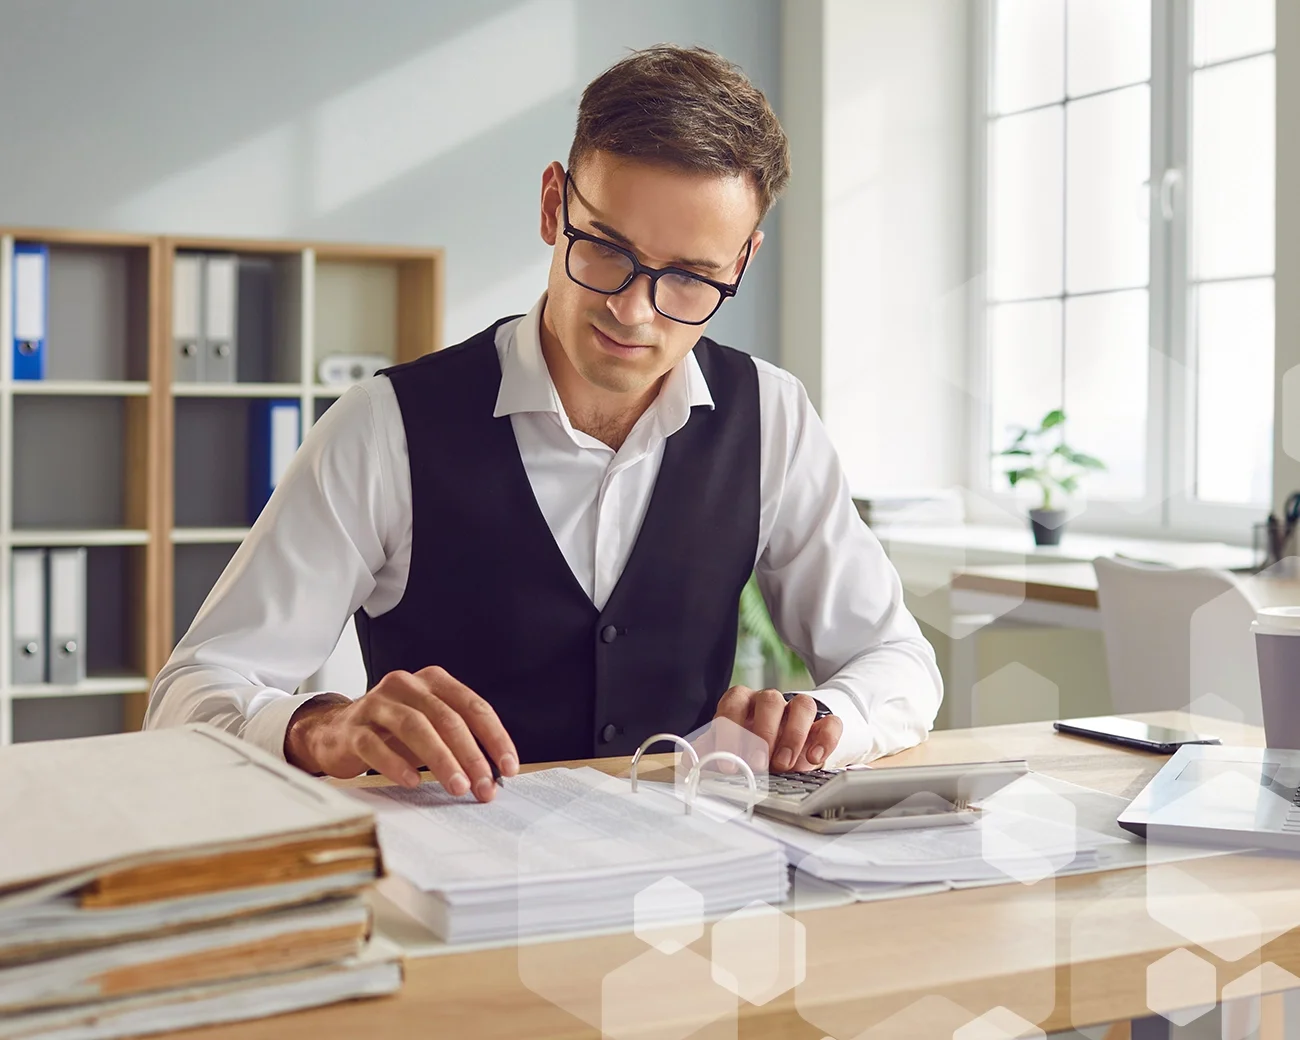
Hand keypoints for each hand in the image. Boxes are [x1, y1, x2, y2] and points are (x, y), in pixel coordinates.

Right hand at [284, 666, 518, 800]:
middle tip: (484, 786)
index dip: (494, 737)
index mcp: (432, 681)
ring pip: (415, 727)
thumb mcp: (430, 727)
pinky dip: (397, 765)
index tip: (508, 768)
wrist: (335, 732)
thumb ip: (459, 742)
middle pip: (447, 718)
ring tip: (458, 786)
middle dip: (471, 755)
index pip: (472, 706)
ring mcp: (377, 704)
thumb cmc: (392, 731)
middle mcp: (406, 685)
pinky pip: (376, 745)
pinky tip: (412, 783)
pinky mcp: (352, 728)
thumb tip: (493, 776)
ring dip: (441, 760)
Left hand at [712, 687, 841, 772]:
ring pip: (802, 704)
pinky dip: (824, 739)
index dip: (729, 731)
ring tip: (785, 765)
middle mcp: (771, 702)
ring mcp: (799, 709)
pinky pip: (830, 721)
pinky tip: (814, 759)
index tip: (728, 764)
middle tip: (758, 764)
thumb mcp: (729, 748)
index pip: (733, 703)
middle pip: (769, 700)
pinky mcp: (825, 722)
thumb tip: (689, 764)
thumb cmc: (752, 745)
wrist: (791, 742)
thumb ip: (711, 752)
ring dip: (793, 735)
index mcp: (743, 703)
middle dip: (763, 732)